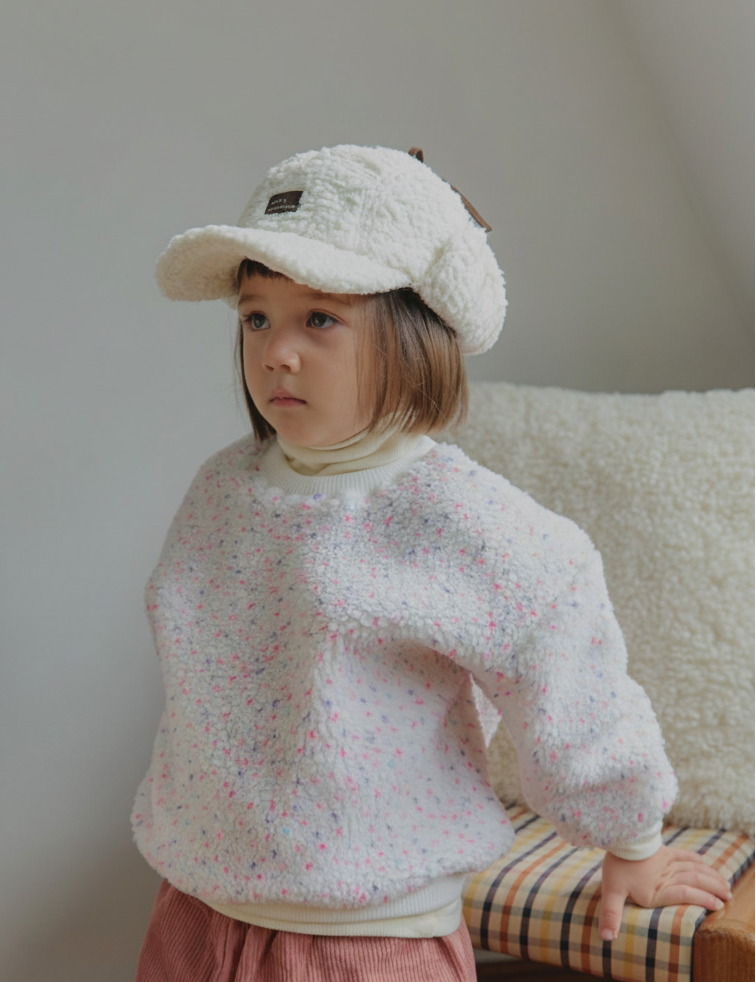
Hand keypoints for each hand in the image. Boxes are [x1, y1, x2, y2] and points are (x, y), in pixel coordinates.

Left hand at [599, 845, 731, 940]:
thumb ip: (611, 914)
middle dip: (714, 889)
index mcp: (656, 890)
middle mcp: (666, 876)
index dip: (703, 899)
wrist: (620, 836)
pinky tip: (704, 861)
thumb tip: (606, 937)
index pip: (685, 894)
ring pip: (694, 868)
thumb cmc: (616, 865)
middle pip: (695, 881)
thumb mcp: (611, 892)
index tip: (718, 906)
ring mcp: (666, 861)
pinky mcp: (663, 850)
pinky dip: (695, 858)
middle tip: (728, 897)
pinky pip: (683, 854)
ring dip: (711, 876)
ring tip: (724, 884)